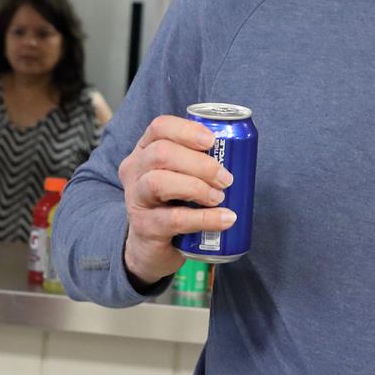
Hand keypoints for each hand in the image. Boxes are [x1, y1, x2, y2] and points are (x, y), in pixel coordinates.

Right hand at [117, 114, 234, 284]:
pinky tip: (224, 219)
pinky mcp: (144, 227)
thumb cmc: (172, 204)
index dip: (187, 130)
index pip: (160, 127)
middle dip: (200, 163)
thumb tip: (239, 154)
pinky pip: (173, 219)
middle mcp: (135, 171)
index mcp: (145, 151)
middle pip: (161, 153)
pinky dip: (204, 218)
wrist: (151, 247)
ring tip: (219, 197)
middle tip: (226, 178)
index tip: (213, 140)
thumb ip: (199, 163)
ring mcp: (136, 199)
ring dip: (196, 187)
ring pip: (159, 182)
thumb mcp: (181, 177)